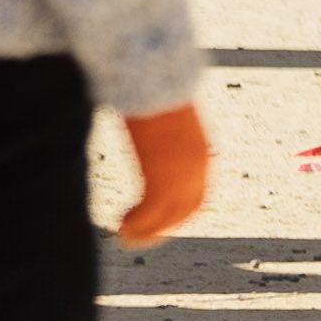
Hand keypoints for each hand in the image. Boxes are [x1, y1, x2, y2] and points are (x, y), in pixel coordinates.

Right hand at [118, 103, 210, 244]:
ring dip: (146, 232)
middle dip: (163, 228)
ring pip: (167, 219)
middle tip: (140, 234)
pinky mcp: (160, 182)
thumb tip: (155, 136)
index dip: (180, 214)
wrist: (162, 85)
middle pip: (185, 213)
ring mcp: (181, 178)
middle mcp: (197, 171)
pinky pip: (148, 216)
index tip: (161, 220)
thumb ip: (170, 137)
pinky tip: (118, 225)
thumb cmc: (163, 94)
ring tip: (124, 234)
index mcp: (202, 157)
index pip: (197, 197)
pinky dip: (134, 226)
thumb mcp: (174, 120)